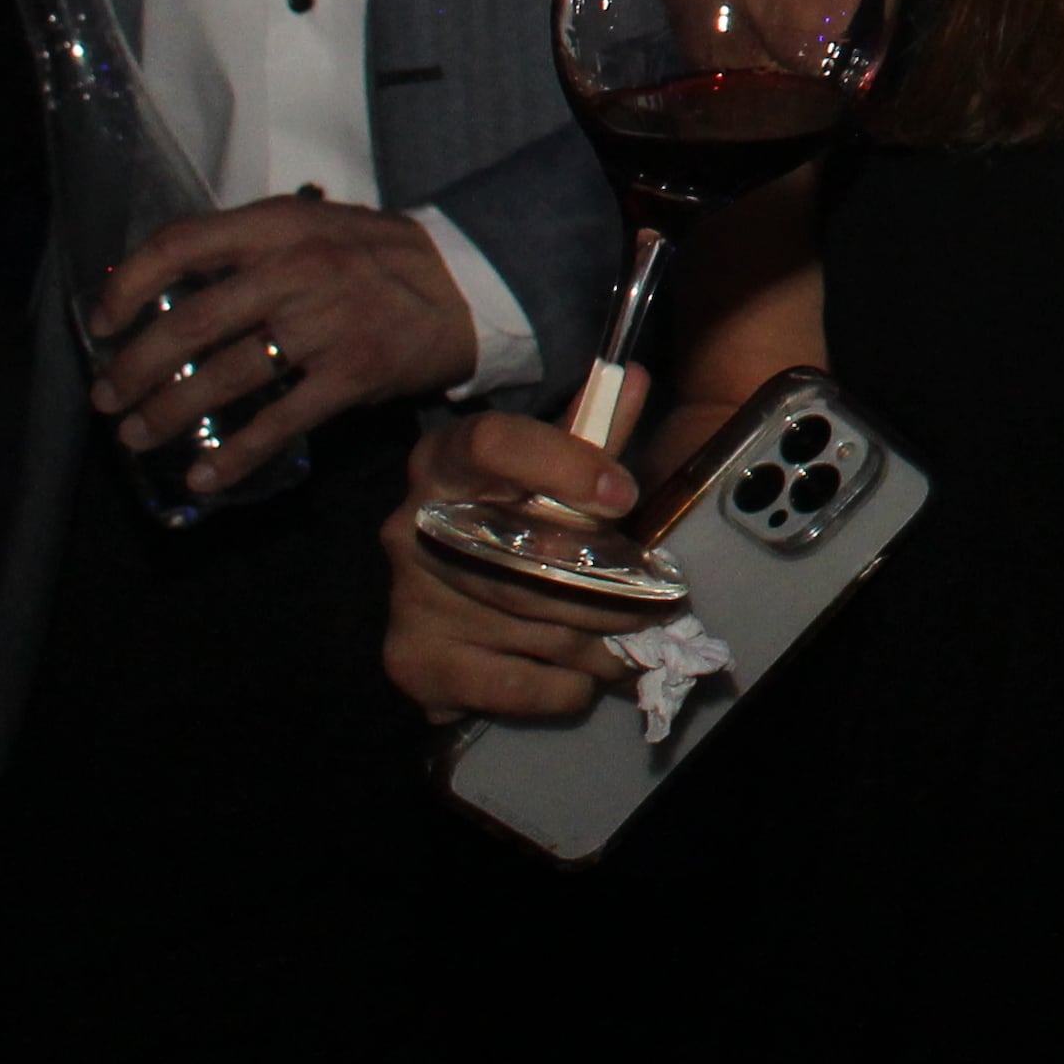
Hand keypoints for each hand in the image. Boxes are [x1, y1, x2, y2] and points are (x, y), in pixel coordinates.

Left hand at [91, 195, 482, 493]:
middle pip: (189, 323)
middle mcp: (298, 268)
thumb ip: (251, 249)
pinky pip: (280, 421)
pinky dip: (234, 455)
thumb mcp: (316, 228)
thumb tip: (164, 290)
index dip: (127, 286)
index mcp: (280, 224)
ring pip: (224, 377)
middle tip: (107, 400)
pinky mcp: (354, 373)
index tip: (102, 323)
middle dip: (133, 369)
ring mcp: (327, 323)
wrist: (473, 285)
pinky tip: (203, 477)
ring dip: (168, 414)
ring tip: (137, 436)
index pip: (178, 244)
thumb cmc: (379, 259)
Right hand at [387, 410, 646, 720]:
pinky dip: (562, 687)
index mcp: (446, 459)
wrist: (445, 589)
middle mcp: (413, 524)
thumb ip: (593, 429)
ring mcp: (407, 596)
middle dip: (608, 587)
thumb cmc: (513, 514)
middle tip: (656, 601)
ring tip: (630, 640)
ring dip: (597, 640)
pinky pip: (512, 684)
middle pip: (530, 558)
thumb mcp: (551, 466)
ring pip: (532, 626)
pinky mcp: (413, 661)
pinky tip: (580, 678)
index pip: (494, 443)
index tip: (623, 497)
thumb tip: (631, 376)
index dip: (564, 467)